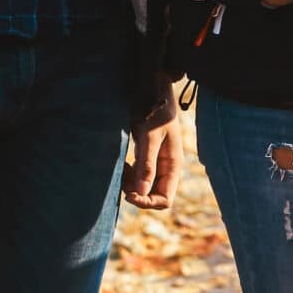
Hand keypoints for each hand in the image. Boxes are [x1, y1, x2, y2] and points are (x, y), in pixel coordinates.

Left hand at [123, 91, 182, 208]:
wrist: (152, 90)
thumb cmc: (154, 110)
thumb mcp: (149, 136)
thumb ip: (146, 165)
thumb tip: (140, 193)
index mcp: (173, 165)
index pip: (165, 199)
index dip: (147, 202)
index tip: (128, 194)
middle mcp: (166, 167)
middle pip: (153, 195)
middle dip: (136, 192)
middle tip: (120, 181)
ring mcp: (157, 163)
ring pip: (143, 186)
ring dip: (130, 183)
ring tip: (119, 167)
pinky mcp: (147, 156)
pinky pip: (137, 175)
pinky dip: (128, 174)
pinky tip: (121, 163)